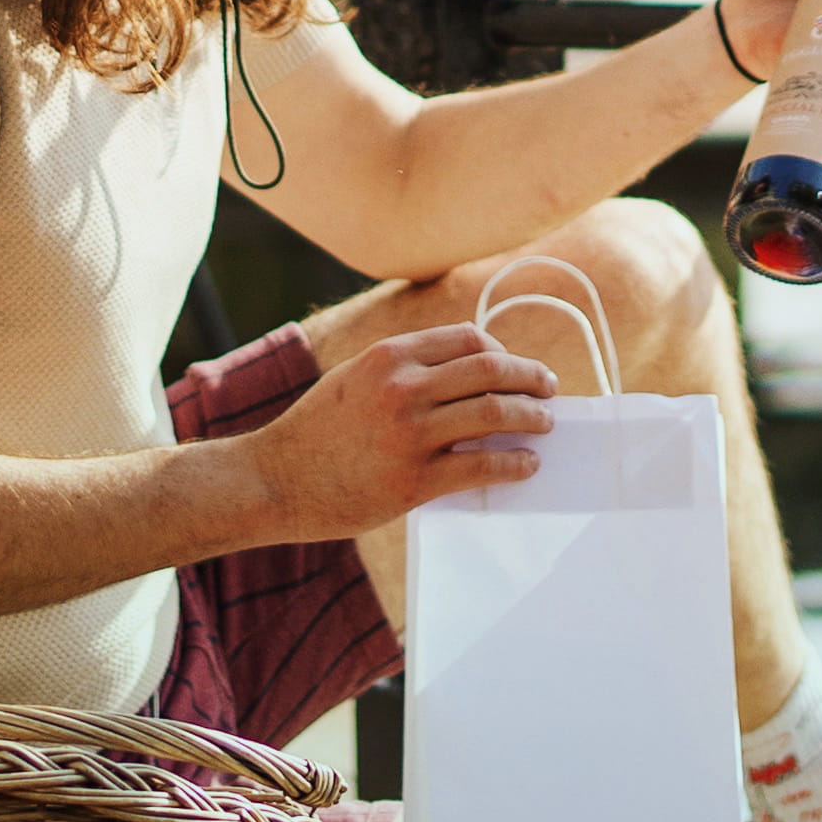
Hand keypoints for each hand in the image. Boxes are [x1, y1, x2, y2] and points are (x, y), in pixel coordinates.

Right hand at [224, 320, 553, 541]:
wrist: (272, 481)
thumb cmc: (315, 433)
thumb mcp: (355, 379)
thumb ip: (403, 370)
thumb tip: (464, 376)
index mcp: (390, 355)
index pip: (469, 340)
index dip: (503, 352)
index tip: (517, 368)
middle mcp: (403, 387)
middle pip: (491, 370)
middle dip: (531, 378)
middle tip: (549, 390)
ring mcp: (409, 434)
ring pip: (495, 413)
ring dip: (532, 418)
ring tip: (545, 425)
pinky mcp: (412, 481)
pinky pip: (482, 467)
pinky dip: (514, 463)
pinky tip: (527, 465)